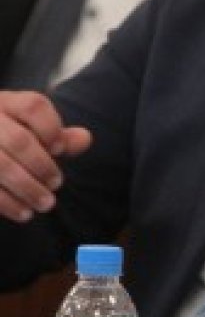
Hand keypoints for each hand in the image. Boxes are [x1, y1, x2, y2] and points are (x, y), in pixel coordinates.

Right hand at [0, 91, 90, 221]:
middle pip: (19, 140)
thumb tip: (85, 139)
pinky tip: (23, 213)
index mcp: (6, 103)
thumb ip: (59, 136)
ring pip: (1, 166)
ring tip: (46, 204)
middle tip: (56, 184)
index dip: (52, 128)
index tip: (60, 149)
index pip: (34, 106)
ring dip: (27, 189)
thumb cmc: (10, 140)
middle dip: (42, 166)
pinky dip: (7, 203)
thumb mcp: (32, 132)